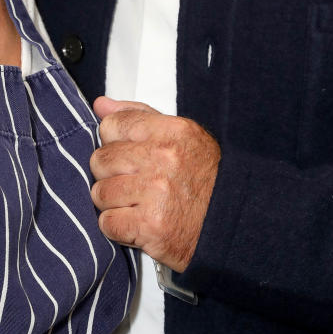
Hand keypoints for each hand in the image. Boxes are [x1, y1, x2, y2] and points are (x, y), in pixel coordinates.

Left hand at [90, 97, 219, 271]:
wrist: (232, 224)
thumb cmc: (204, 179)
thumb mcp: (182, 137)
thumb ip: (139, 116)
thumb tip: (101, 105)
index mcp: (172, 131)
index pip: (112, 125)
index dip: (114, 143)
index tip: (129, 156)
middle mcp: (164, 158)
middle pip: (100, 160)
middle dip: (110, 175)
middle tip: (134, 184)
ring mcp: (156, 193)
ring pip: (100, 193)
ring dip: (113, 203)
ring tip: (138, 205)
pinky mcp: (150, 226)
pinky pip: (107, 223)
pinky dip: (119, 228)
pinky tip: (139, 224)